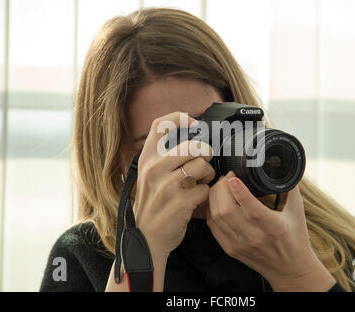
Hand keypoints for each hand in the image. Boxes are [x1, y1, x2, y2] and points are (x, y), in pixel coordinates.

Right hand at [133, 112, 214, 258]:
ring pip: (202, 166)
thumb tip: (190, 137)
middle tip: (204, 161)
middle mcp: (154, 169)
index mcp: (146, 159)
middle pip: (193, 145)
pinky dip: (206, 194)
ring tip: (201, 182)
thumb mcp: (149, 177)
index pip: (160, 124)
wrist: (147, 238)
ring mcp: (167, 186)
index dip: (180, 118)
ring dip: (208, 174)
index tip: (194, 123)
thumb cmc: (152, 205)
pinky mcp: (180, 202)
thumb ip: (163, 158)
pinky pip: (205, 189)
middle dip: (205, 153)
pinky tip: (198, 198)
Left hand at [206, 171, 335, 290]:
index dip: (239, 191)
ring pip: (217, 217)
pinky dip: (211, 210)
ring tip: (221, 186)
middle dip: (221, 188)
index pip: (252, 209)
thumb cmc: (294, 237)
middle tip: (227, 177)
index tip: (233, 177)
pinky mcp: (230, 249)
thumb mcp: (297, 210)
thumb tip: (283, 166)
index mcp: (273, 226)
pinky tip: (216, 201)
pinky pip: (213, 227)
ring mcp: (240, 244)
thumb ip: (289, 187)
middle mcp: (255, 237)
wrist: (289, 269)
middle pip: (227, 210)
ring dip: (214, 197)